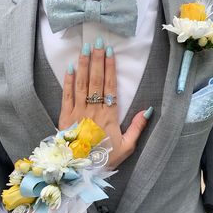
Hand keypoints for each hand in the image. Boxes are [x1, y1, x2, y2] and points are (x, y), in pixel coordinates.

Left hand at [58, 41, 152, 167]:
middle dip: (96, 59)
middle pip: (96, 80)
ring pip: (81, 84)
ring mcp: (77, 112)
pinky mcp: (65, 117)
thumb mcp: (127, 147)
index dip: (110, 68)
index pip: (110, 87)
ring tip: (85, 48)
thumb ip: (137, 128)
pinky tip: (70, 68)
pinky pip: (66, 96)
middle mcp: (93, 110)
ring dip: (83, 65)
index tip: (109, 52)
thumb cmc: (104, 159)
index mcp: (109, 116)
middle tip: (97, 41)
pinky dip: (68, 81)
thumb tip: (147, 110)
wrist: (80, 170)